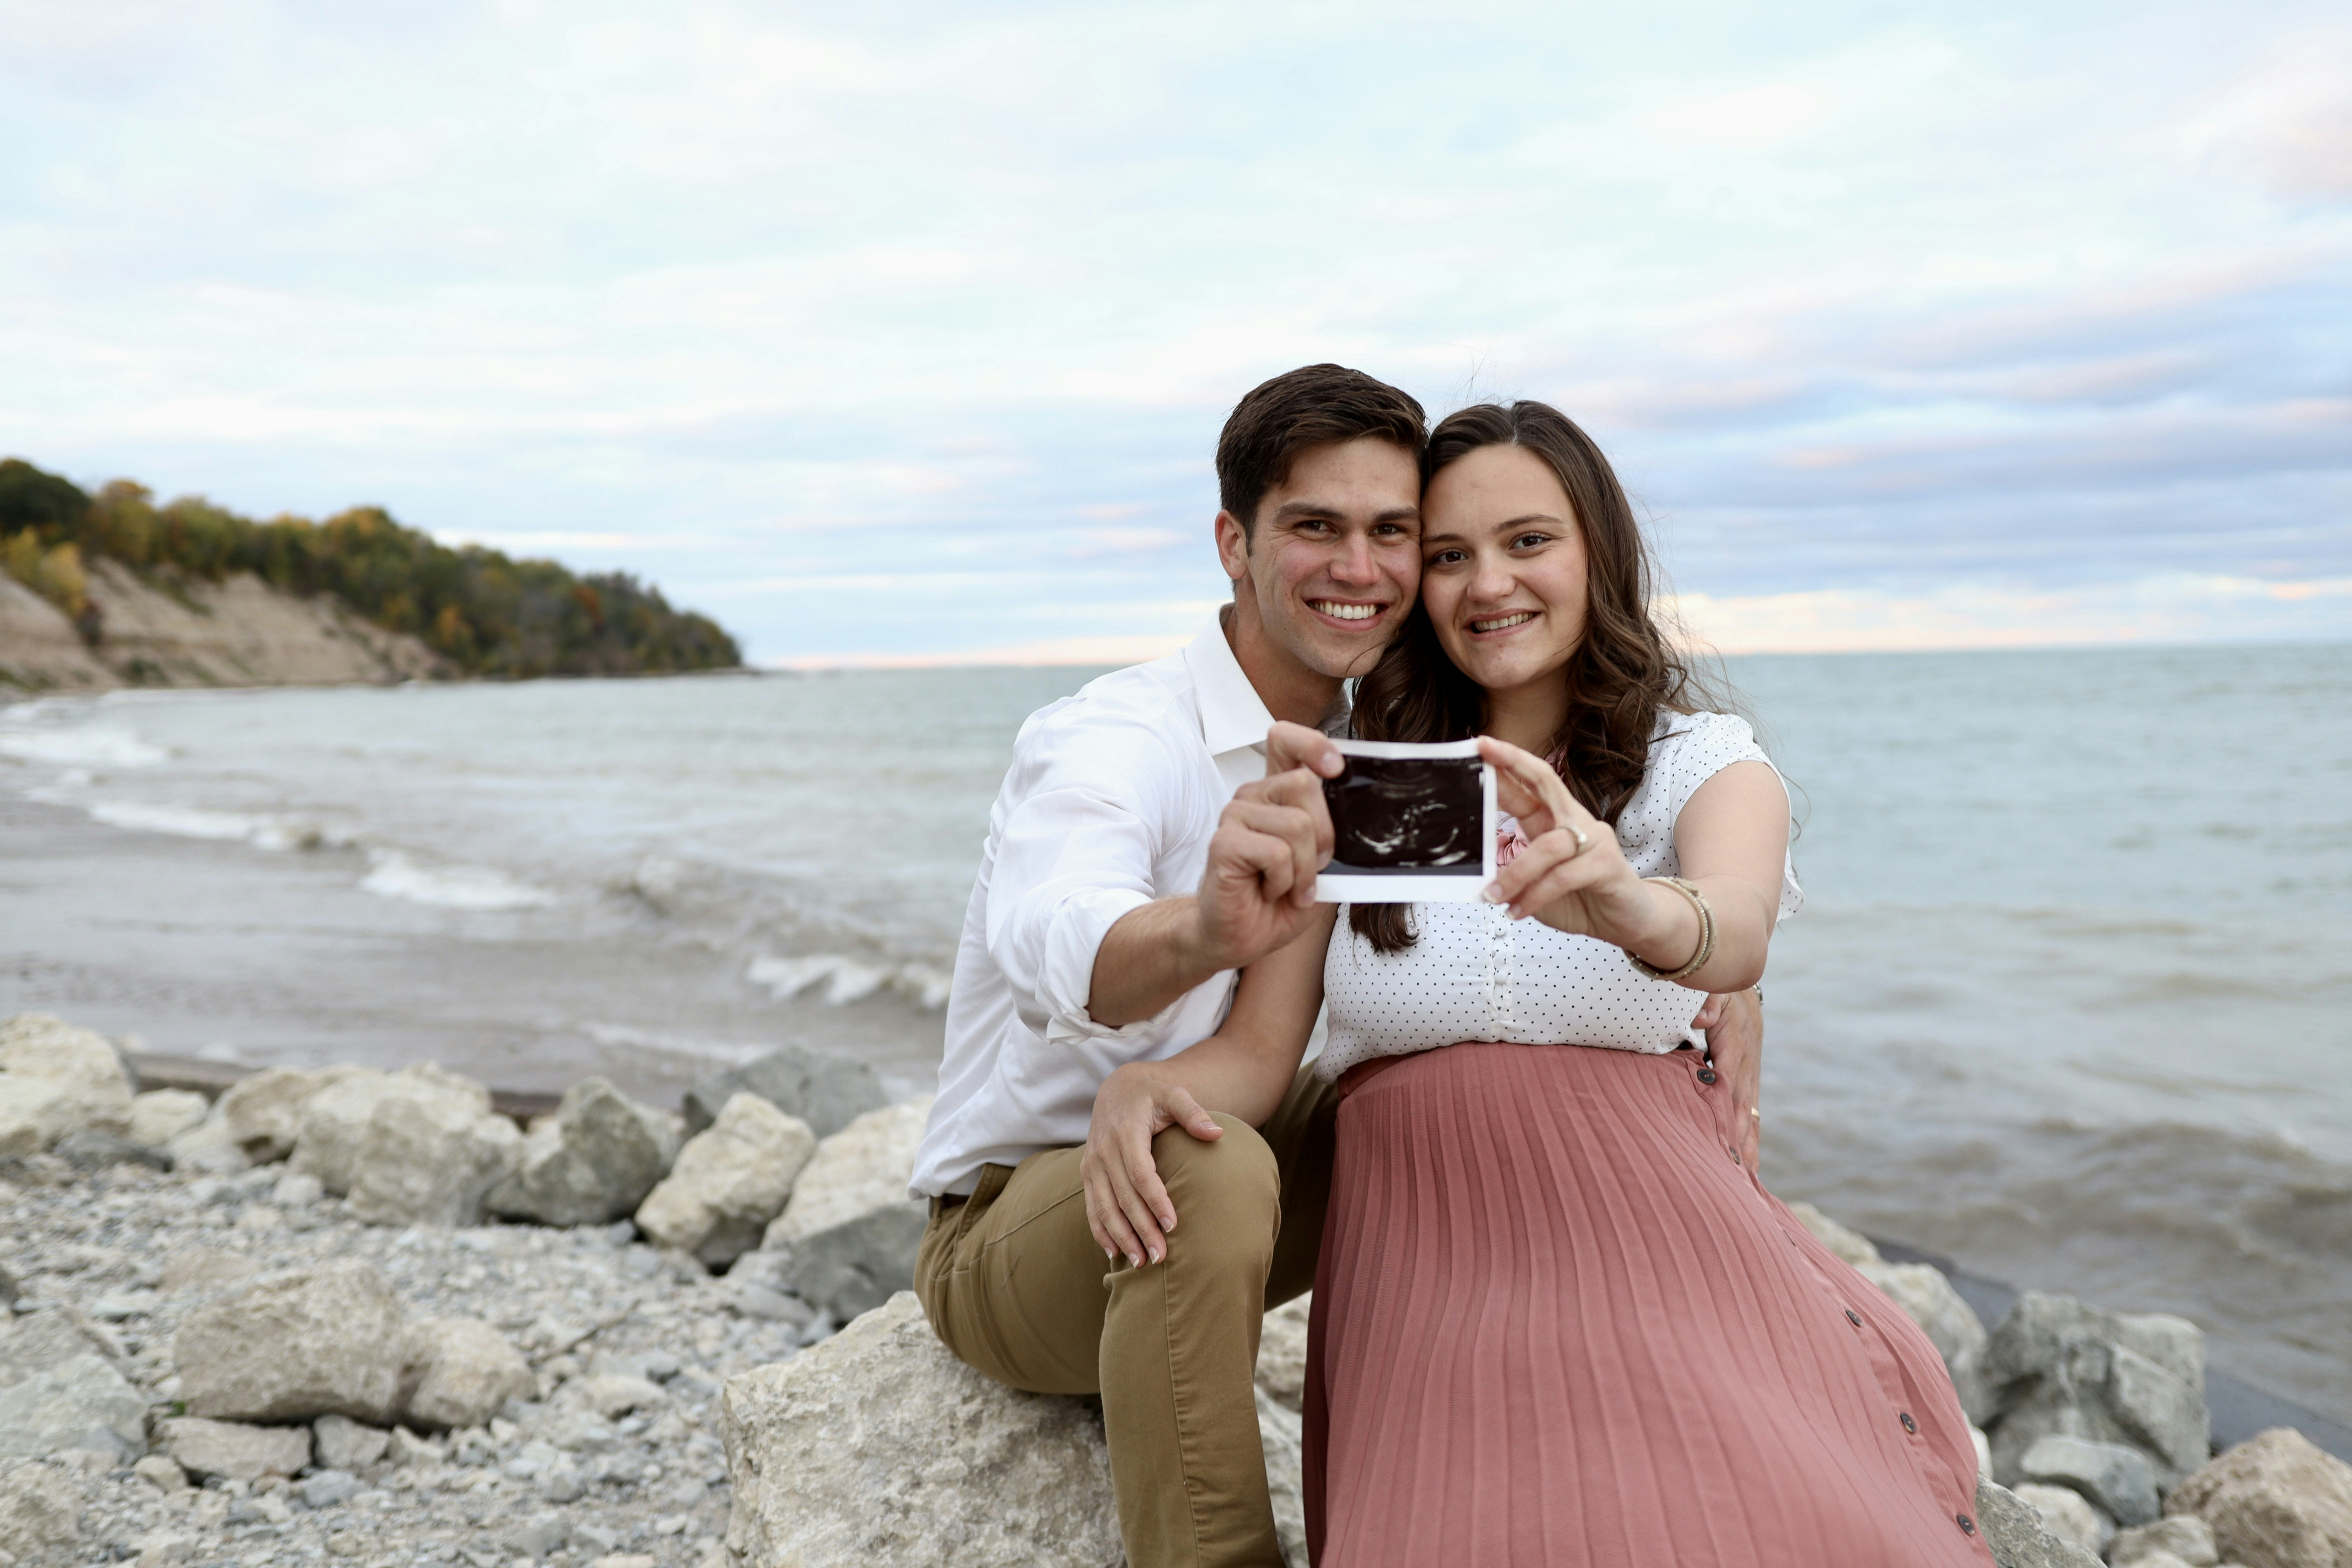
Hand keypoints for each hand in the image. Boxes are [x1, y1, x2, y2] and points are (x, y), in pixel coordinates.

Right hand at [1080, 1063, 1222, 1266]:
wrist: (1118, 1088)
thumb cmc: (1153, 1094)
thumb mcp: (1174, 1094)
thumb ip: (1193, 1113)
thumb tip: (1216, 1134)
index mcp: (1125, 1131)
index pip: (1140, 1173)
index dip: (1155, 1200)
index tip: (1173, 1225)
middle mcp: (1104, 1150)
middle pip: (1123, 1197)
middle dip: (1141, 1229)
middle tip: (1161, 1257)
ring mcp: (1092, 1163)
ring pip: (1104, 1207)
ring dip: (1121, 1237)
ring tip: (1141, 1263)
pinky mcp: (1088, 1172)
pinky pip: (1091, 1206)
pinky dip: (1100, 1230)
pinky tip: (1113, 1253)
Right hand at [1193, 722, 1341, 969]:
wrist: (1243, 936)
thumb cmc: (1277, 901)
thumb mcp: (1320, 865)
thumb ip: (1334, 835)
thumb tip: (1359, 818)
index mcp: (1276, 793)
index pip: (1286, 741)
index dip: (1312, 743)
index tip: (1335, 767)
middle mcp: (1253, 797)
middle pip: (1304, 783)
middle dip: (1324, 834)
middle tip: (1312, 867)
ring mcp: (1234, 817)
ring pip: (1296, 824)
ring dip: (1304, 868)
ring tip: (1288, 885)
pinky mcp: (1223, 843)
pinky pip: (1276, 851)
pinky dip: (1285, 880)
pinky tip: (1270, 891)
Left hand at [1478, 737, 1657, 947]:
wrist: (1625, 921)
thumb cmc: (1578, 897)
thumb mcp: (1534, 883)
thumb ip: (1510, 870)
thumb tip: (1475, 871)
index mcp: (1554, 819)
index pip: (1530, 783)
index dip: (1507, 763)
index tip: (1479, 744)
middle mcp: (1574, 821)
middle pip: (1546, 781)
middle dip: (1513, 764)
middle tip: (1485, 750)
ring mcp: (1594, 839)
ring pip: (1548, 845)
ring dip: (1515, 874)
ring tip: (1494, 897)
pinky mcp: (1607, 864)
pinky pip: (1563, 876)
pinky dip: (1535, 896)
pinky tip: (1518, 911)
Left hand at [1694, 988, 1762, 1171]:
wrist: (1739, 983)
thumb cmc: (1715, 987)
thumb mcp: (1711, 987)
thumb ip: (1706, 1001)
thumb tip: (1700, 1020)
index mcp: (1734, 1041)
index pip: (1728, 1078)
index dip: (1725, 1106)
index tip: (1721, 1134)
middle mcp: (1747, 1062)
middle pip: (1743, 1105)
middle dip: (1740, 1139)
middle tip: (1735, 1172)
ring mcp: (1750, 1073)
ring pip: (1751, 1114)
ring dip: (1749, 1146)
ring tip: (1747, 1180)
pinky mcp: (1749, 1080)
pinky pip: (1750, 1112)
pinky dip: (1749, 1137)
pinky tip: (1747, 1164)